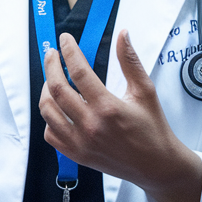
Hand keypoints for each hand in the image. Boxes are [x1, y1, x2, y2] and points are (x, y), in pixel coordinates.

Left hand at [39, 30, 201, 201]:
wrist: (156, 165)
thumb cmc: (152, 129)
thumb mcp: (145, 91)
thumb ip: (130, 61)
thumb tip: (123, 35)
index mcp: (108, 108)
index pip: (79, 72)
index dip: (69, 51)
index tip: (65, 40)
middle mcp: (91, 126)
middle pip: (57, 89)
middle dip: (50, 66)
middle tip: (52, 55)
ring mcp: (81, 142)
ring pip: (48, 111)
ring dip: (46, 90)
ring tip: (52, 79)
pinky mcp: (77, 155)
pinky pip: (51, 134)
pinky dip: (50, 118)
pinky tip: (58, 108)